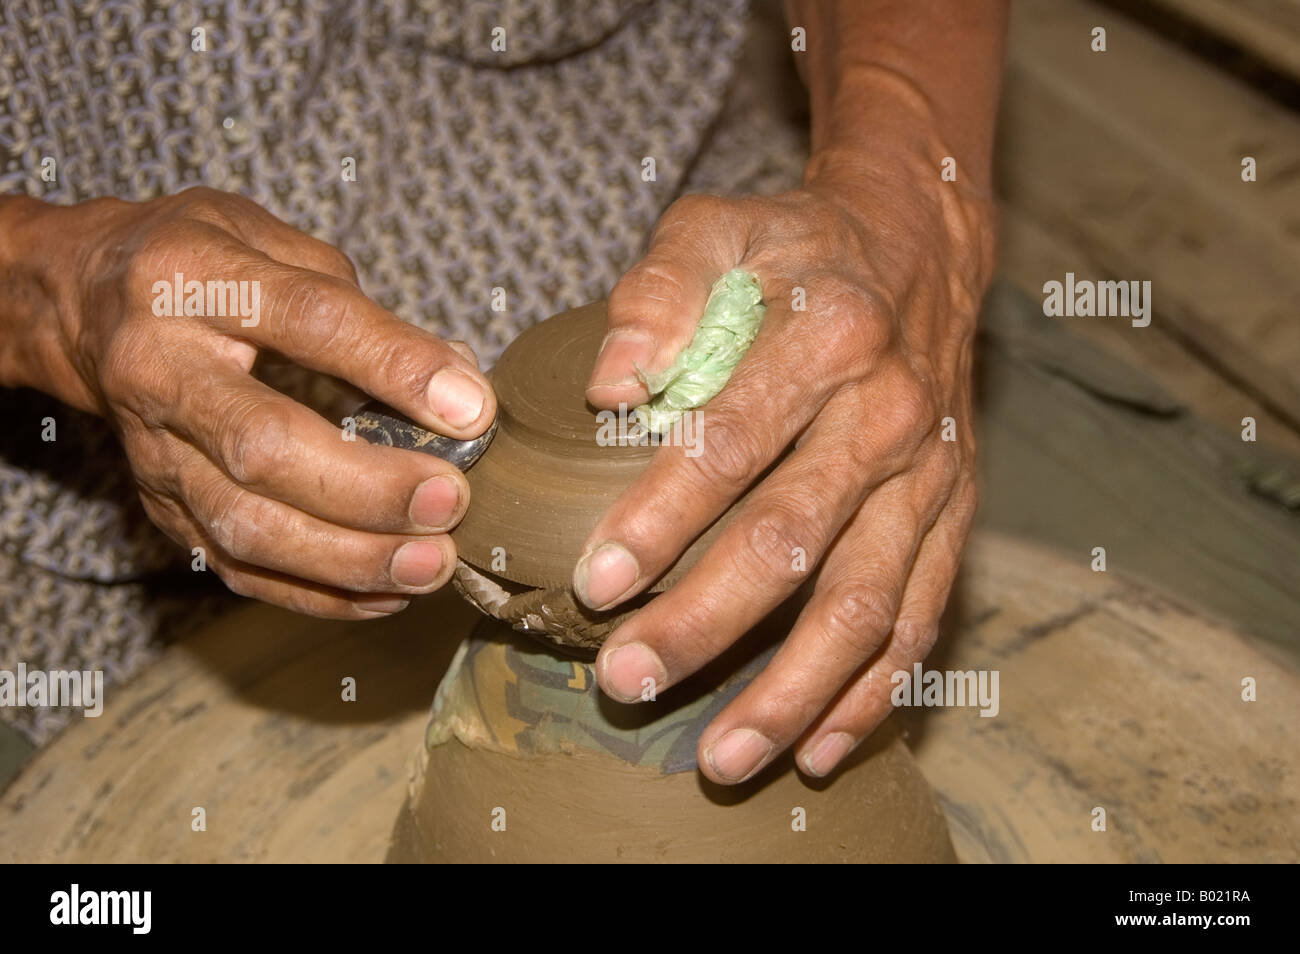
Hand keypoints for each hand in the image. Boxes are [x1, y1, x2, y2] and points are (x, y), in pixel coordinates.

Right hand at [14, 188, 494, 616]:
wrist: (79, 299)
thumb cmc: (200, 263)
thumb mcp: (272, 240)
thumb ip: (363, 309)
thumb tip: (458, 386)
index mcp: (196, 279)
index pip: (309, 321)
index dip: (395, 367)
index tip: (472, 409)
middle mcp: (163, 369)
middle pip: (265, 446)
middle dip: (369, 487)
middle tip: (452, 501)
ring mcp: (154, 450)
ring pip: (245, 525)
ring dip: (349, 557)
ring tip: (430, 564)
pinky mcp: (159, 507)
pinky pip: (236, 567)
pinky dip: (316, 593)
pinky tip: (385, 593)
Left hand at [575, 150, 994, 782]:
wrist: (920, 251)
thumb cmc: (797, 249)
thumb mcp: (718, 228)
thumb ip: (660, 289)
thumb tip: (608, 383)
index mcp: (827, 338)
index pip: (732, 444)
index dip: (661, 520)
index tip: (593, 585)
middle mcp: (888, 416)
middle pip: (793, 542)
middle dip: (706, 624)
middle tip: (625, 681)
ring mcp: (930, 478)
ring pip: (864, 607)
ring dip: (791, 691)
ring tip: (720, 758)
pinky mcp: (953, 517)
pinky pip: (920, 621)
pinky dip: (873, 694)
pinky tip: (818, 749)